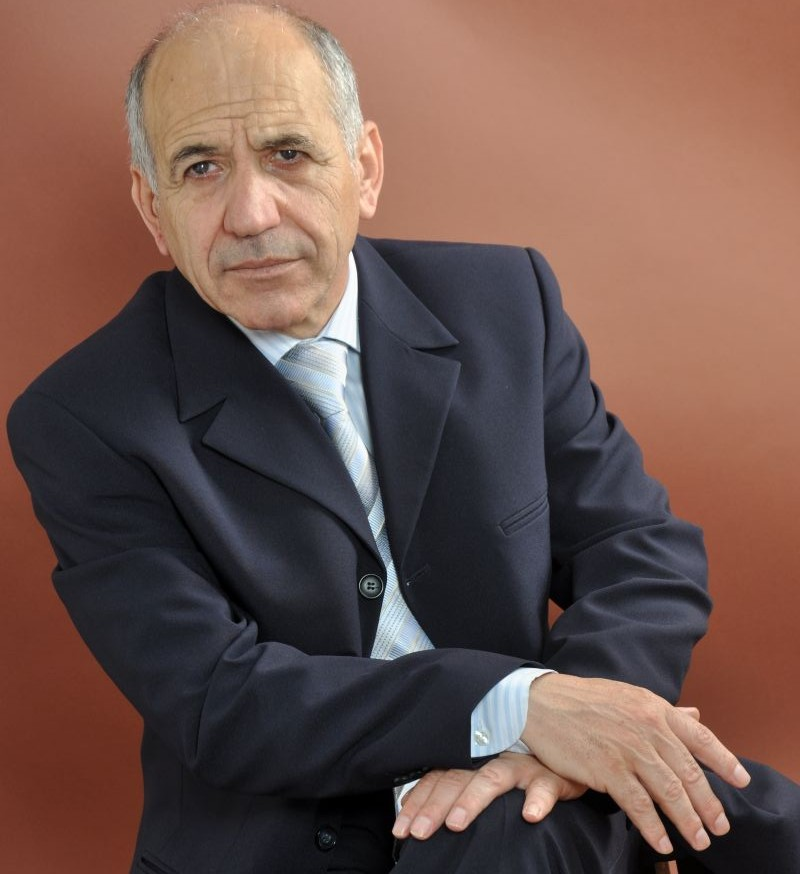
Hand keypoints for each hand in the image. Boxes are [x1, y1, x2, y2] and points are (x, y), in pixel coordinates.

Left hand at [392, 751, 586, 840]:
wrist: (564, 749)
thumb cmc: (519, 769)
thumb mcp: (483, 775)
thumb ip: (456, 787)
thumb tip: (417, 814)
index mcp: (471, 760)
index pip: (437, 779)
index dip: (417, 802)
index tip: (400, 829)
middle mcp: (491, 758)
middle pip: (457, 778)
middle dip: (435, 806)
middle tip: (420, 831)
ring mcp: (520, 765)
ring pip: (492, 777)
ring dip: (473, 799)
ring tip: (457, 823)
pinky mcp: (551, 775)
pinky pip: (544, 786)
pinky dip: (538, 800)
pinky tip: (530, 816)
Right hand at [522, 674, 750, 855]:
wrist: (540, 702)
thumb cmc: (584, 700)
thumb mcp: (628, 697)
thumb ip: (662, 712)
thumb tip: (695, 714)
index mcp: (654, 708)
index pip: (699, 736)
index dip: (723, 760)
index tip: (741, 780)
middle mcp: (647, 727)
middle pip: (688, 772)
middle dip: (709, 803)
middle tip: (720, 826)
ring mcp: (628, 748)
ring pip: (669, 791)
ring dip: (687, 821)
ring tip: (698, 840)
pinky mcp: (606, 768)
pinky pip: (638, 804)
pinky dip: (654, 828)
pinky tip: (662, 842)